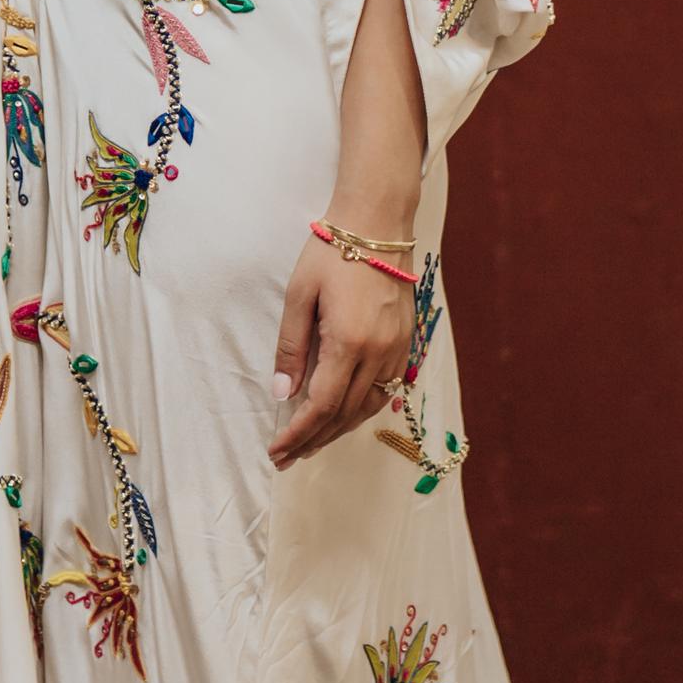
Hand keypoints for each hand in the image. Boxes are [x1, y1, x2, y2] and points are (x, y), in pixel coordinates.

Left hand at [269, 234, 414, 465]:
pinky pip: (384, 390)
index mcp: (349, 342)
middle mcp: (379, 353)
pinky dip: (361, 409)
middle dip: (314, 440)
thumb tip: (283, 393)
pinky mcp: (406, 343)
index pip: (322, 406)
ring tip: (310, 443)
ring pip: (368, 408)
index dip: (299, 433)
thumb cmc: (332, 253)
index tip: (277, 450)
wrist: (378, 224)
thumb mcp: (299, 295)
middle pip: (345, 415)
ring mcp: (397, 350)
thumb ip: (291, 346)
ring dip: (338, 430)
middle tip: (287, 458)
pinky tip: (343, 414)